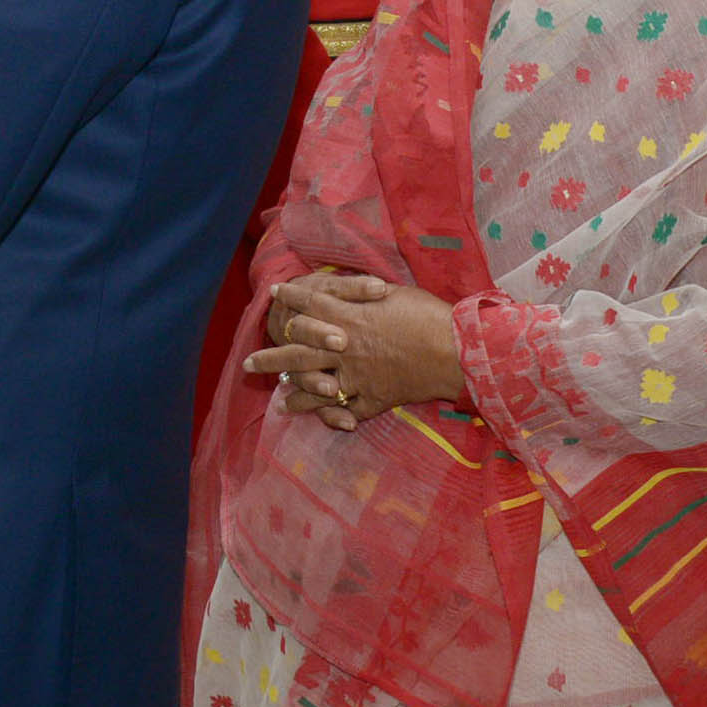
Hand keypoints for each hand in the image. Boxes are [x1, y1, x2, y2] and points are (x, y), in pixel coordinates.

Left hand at [245, 275, 465, 431]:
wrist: (457, 351)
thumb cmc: (429, 315)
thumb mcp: (394, 293)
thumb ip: (364, 294)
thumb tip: (350, 288)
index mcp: (348, 317)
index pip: (309, 305)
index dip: (291, 298)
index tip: (274, 295)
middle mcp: (344, 348)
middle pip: (297, 351)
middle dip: (271, 356)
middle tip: (248, 363)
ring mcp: (357, 377)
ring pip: (314, 387)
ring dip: (294, 392)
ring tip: (278, 396)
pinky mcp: (374, 398)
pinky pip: (346, 410)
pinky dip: (332, 415)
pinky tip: (321, 417)